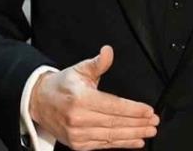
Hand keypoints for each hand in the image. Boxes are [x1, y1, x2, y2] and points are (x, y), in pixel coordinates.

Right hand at [29, 45, 158, 149]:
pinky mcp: (78, 144)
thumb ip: (97, 63)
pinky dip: (121, 144)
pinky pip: (103, 144)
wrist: (39, 103)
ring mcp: (77, 134)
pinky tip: (136, 141)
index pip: (113, 105)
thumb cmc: (62, 85)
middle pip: (115, 122)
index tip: (148, 110)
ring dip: (133, 134)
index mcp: (80, 98)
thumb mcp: (79, 70)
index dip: (133, 109)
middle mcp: (78, 118)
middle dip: (138, 123)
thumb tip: (108, 51)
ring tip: (149, 131)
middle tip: (154, 122)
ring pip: (111, 136)